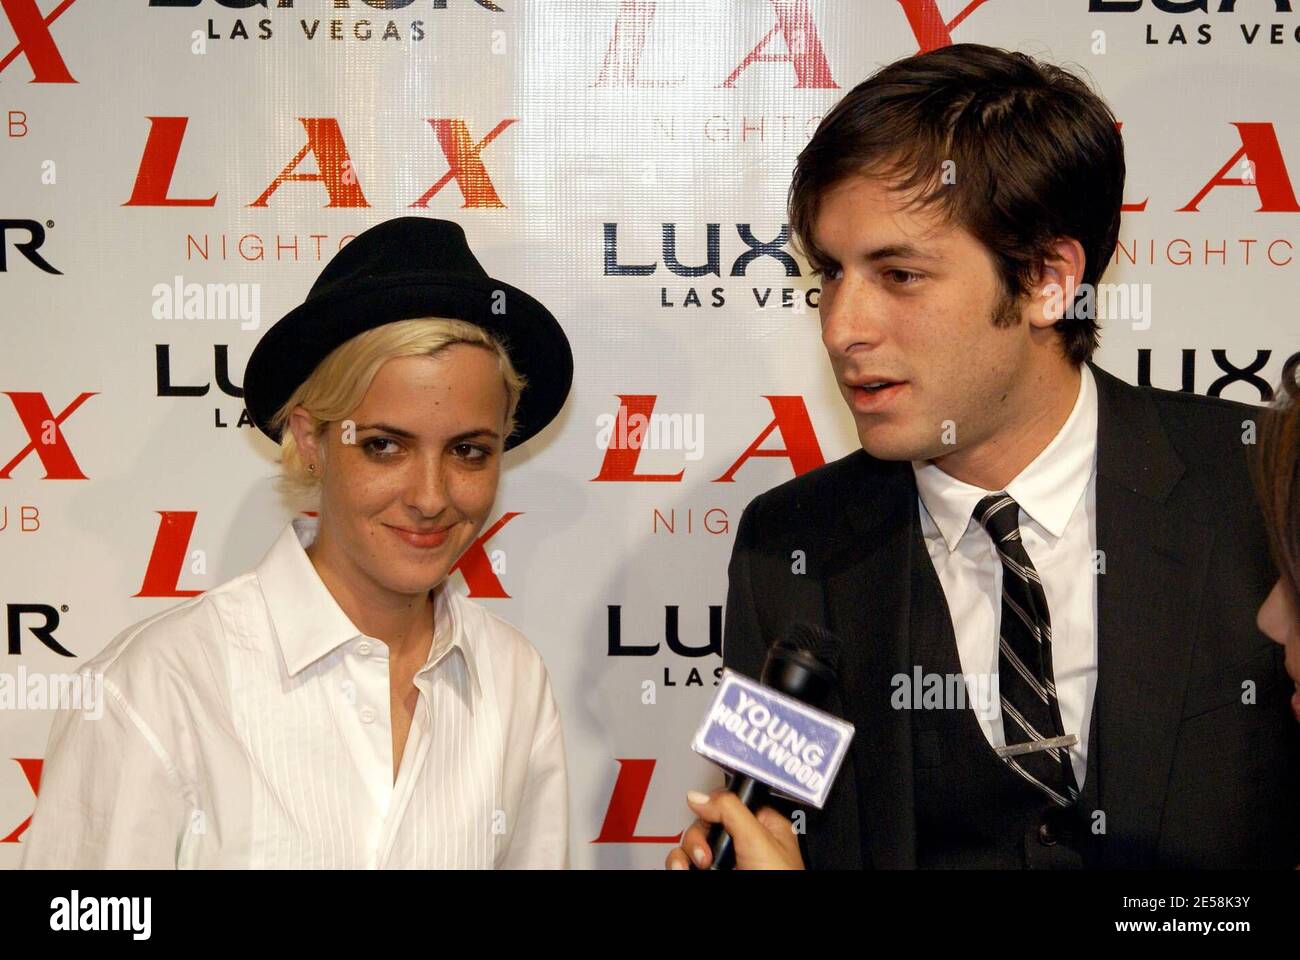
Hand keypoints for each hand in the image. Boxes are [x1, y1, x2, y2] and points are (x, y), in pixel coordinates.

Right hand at [664, 789, 804, 869]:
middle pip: (706, 823)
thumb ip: (730, 810)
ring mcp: (727, 864)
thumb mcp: (758, 839)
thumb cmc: (781, 881)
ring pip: (691, 845)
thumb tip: (699, 796)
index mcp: (765, 828)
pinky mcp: (711, 876)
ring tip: (694, 866)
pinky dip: (679, 866)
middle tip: (706, 855)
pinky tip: (683, 870)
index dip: (715, 806)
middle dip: (698, 837)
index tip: (706, 812)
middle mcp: (744, 844)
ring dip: (685, 853)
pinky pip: (684, 865)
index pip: (730, 802)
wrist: (774, 933)